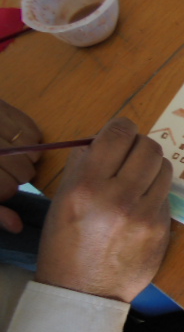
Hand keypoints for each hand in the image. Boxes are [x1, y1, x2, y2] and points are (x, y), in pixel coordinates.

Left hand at [0, 100, 41, 232]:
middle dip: (16, 175)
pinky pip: (32, 128)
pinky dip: (30, 137)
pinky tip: (16, 140)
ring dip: (27, 156)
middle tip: (2, 169)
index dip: (4, 191)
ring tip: (9, 154)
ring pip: (32, 150)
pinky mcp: (1, 106)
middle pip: (24, 171)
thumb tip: (18, 226)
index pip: (8, 189)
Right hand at [35, 117, 172, 302]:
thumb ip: (84, 164)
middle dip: (140, 147)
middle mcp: (119, 198)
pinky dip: (156, 193)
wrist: (85, 292)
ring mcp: (145, 215)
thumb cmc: (67, 244)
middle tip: (131, 158)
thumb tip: (105, 139)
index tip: (122, 134)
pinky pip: (167, 195)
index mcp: (87, 187)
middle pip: (149, 147)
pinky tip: (141, 206)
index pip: (118, 134)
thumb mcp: (62, 199)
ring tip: (138, 180)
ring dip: (153, 168)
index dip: (122, 128)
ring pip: (165, 168)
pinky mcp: (162, 228)